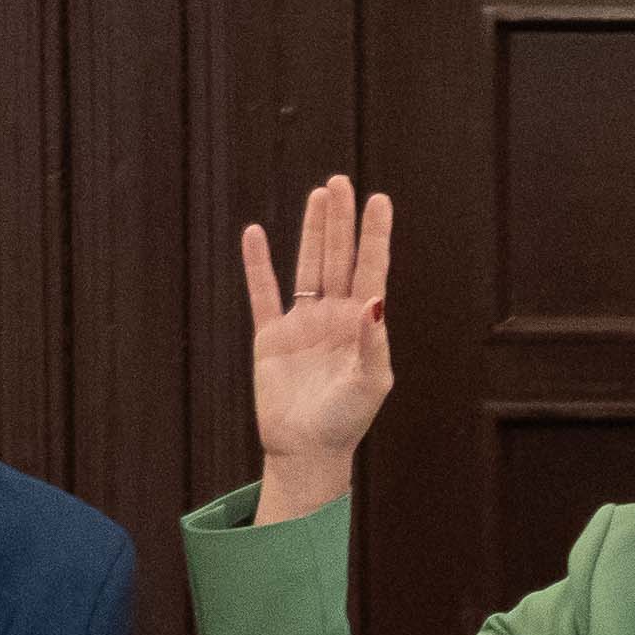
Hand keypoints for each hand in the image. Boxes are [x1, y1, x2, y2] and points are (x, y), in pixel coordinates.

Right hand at [244, 176, 395, 524]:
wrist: (306, 451)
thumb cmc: (345, 422)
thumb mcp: (369, 384)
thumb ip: (373, 342)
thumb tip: (374, 300)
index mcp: (363, 324)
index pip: (371, 268)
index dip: (375, 235)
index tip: (379, 200)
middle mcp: (334, 316)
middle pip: (338, 257)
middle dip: (340, 221)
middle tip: (341, 182)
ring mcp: (302, 323)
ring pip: (307, 266)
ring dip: (311, 231)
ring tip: (318, 195)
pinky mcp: (271, 336)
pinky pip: (263, 293)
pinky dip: (257, 265)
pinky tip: (254, 234)